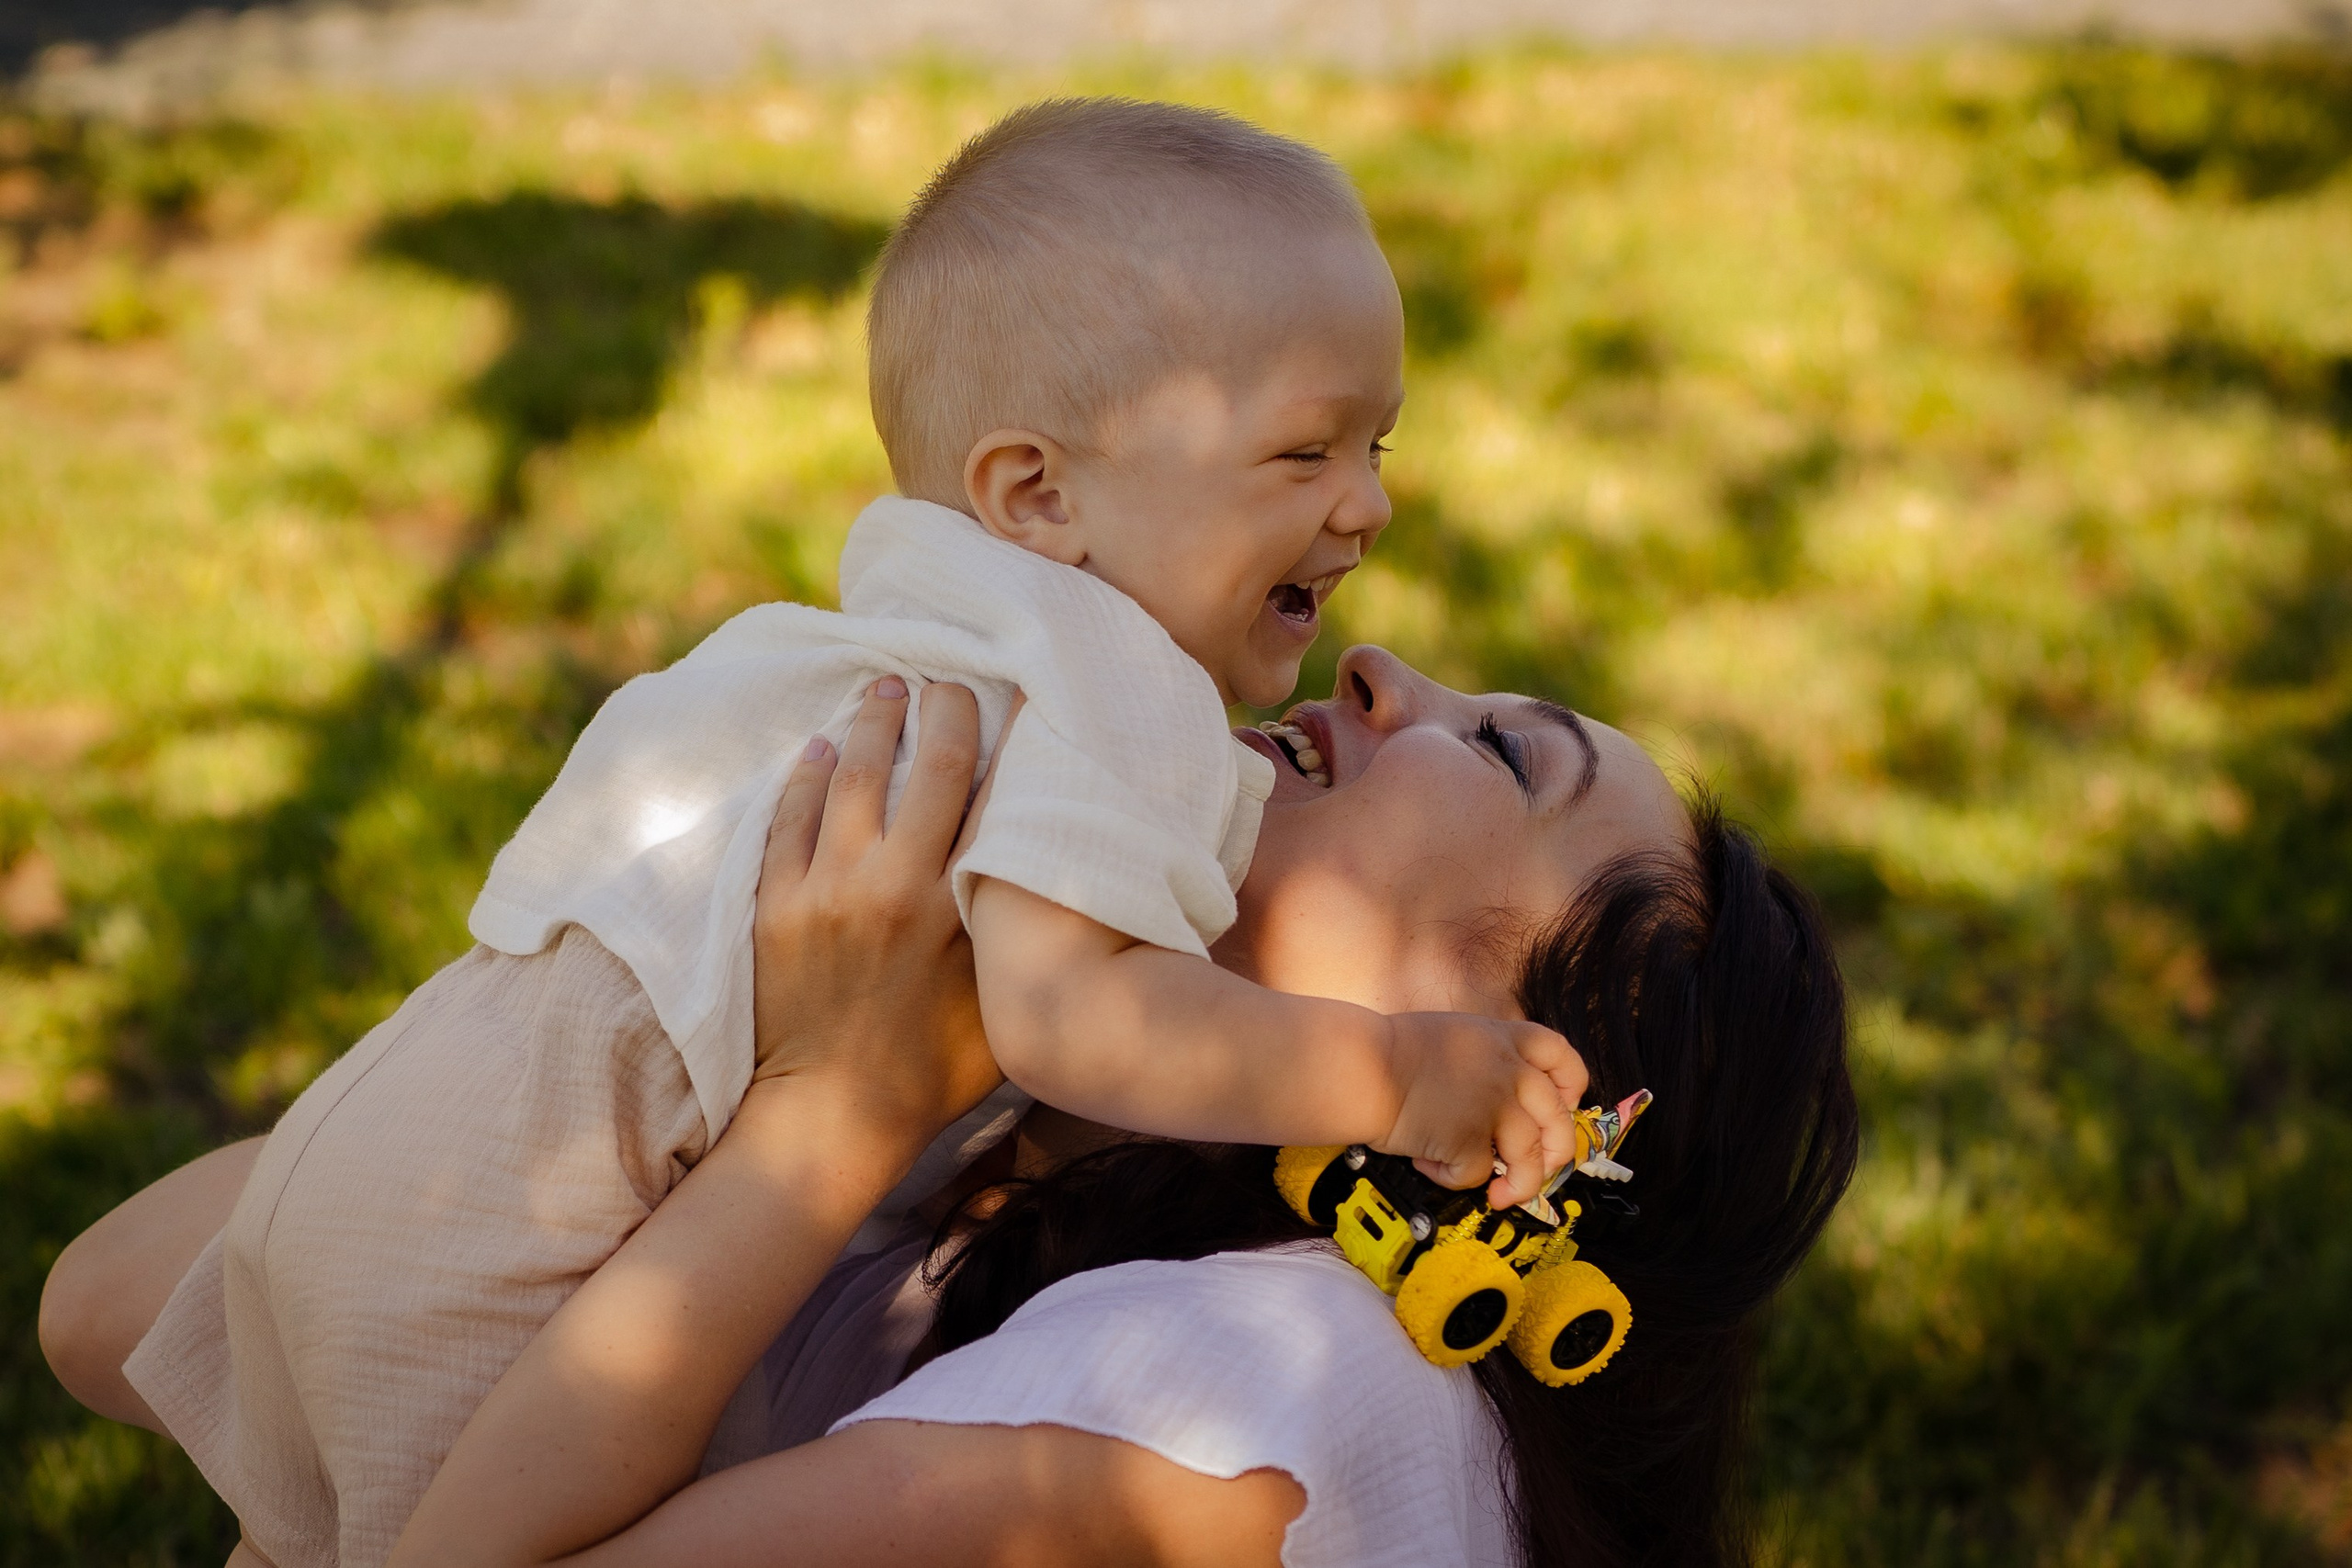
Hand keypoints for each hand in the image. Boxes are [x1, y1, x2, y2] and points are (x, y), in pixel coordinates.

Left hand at [749, 677, 1003, 1147]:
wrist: (832, 1117)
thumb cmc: (932, 1072)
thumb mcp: (999, 1000)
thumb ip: (1012, 929)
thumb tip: (1036, 870)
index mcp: (947, 905)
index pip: (975, 789)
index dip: (990, 733)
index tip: (1002, 695)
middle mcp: (885, 884)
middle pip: (915, 768)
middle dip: (931, 713)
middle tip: (941, 679)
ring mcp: (821, 891)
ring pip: (844, 779)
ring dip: (865, 728)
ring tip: (879, 690)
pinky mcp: (774, 906)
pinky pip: (787, 821)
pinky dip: (804, 779)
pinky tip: (817, 750)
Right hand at [1376, 1014, 1587, 1207]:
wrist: (1361, 1068)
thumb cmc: (1389, 1051)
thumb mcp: (1454, 1035)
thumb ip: (1486, 1059)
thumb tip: (1501, 1100)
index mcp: (1505, 1038)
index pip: (1564, 1057)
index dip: (1572, 1088)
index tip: (1562, 1106)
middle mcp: (1509, 1070)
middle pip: (1560, 1120)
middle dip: (1555, 1155)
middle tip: (1535, 1168)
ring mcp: (1494, 1106)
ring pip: (1532, 1159)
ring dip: (1519, 1185)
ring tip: (1497, 1194)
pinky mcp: (1470, 1140)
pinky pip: (1476, 1175)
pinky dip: (1452, 1177)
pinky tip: (1427, 1162)